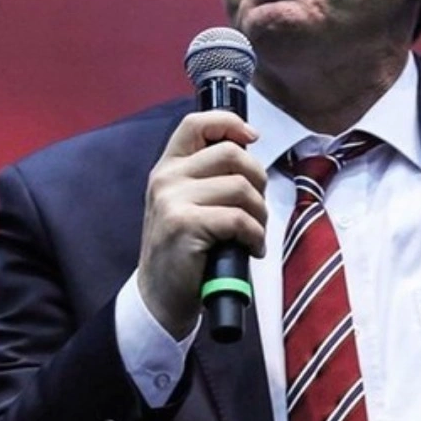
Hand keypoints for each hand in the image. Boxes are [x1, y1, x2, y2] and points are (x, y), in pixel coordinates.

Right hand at [138, 110, 266, 338]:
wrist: (160, 297)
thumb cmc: (185, 249)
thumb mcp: (187, 202)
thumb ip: (209, 174)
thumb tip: (248, 145)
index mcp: (168, 167)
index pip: (196, 123)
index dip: (229, 123)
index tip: (252, 138)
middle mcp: (166, 178)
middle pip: (232, 154)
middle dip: (258, 180)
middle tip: (257, 208)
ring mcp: (172, 200)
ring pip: (240, 187)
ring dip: (259, 214)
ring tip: (253, 233)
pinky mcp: (184, 225)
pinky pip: (239, 218)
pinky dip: (255, 236)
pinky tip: (250, 249)